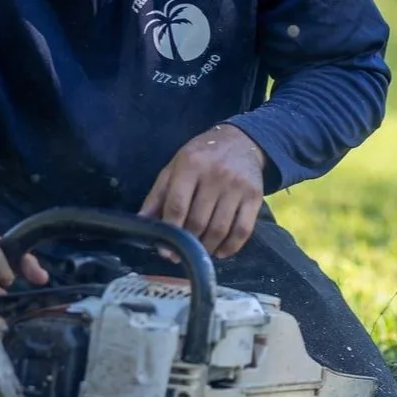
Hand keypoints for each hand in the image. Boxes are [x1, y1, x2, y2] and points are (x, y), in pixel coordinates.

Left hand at [139, 123, 266, 257]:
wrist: (241, 141)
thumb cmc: (201, 157)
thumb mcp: (174, 168)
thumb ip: (158, 195)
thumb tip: (141, 222)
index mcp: (190, 165)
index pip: (177, 205)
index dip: (170, 231)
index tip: (165, 249)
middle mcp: (215, 175)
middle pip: (198, 221)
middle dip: (188, 244)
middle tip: (181, 254)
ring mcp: (237, 186)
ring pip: (220, 229)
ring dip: (207, 248)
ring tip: (199, 253)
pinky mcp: (255, 196)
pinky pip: (243, 230)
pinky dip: (230, 247)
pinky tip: (220, 251)